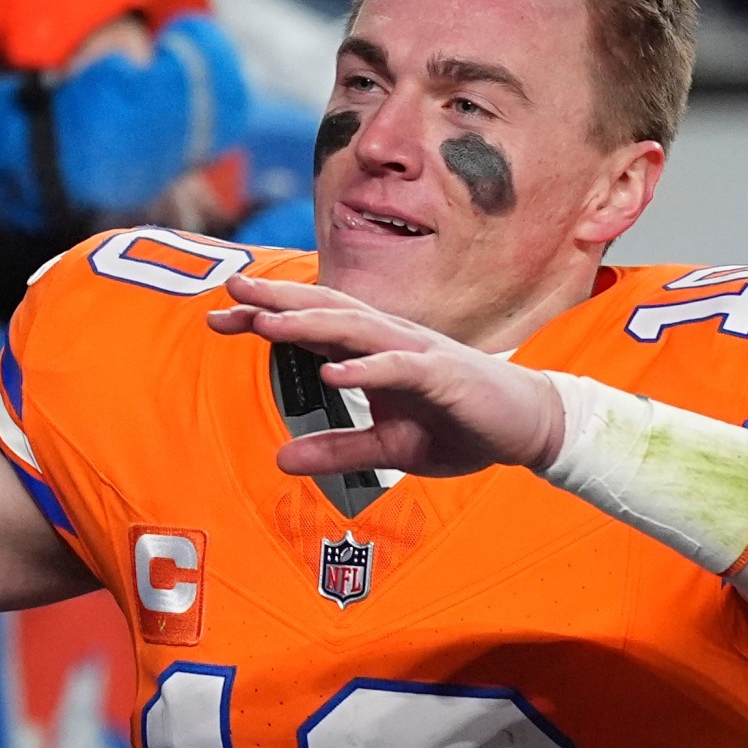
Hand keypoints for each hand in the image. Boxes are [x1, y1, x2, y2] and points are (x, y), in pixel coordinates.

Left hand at [207, 273, 564, 478]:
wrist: (527, 428)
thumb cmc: (458, 428)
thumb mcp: (388, 449)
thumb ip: (337, 450)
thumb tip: (281, 459)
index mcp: (376, 352)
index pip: (313, 325)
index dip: (267, 317)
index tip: (220, 317)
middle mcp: (392, 341)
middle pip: (326, 311)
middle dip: (277, 300)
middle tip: (229, 289)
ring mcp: (418, 354)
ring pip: (356, 329)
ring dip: (309, 324)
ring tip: (266, 323)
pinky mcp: (444, 376)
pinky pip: (398, 369)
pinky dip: (365, 369)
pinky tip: (332, 372)